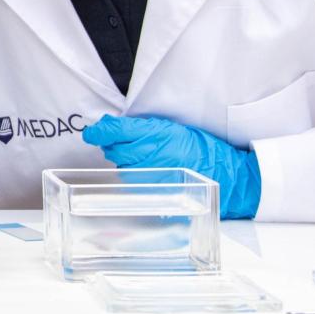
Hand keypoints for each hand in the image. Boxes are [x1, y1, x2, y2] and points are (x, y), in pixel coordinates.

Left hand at [80, 115, 260, 218]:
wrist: (222, 174)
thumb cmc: (200, 148)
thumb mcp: (170, 128)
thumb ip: (139, 127)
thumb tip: (110, 124)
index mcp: (154, 133)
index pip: (114, 131)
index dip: (99, 131)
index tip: (92, 132)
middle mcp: (149, 153)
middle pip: (113, 149)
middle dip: (113, 144)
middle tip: (123, 141)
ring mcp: (148, 173)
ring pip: (121, 164)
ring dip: (125, 159)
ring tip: (144, 156)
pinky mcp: (151, 188)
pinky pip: (132, 179)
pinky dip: (134, 172)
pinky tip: (148, 169)